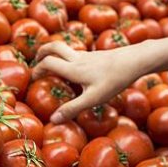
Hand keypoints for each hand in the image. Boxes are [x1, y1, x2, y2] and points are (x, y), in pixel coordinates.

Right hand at [32, 35, 167, 122]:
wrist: (135, 60)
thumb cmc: (114, 80)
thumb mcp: (93, 99)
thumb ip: (73, 109)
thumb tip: (53, 120)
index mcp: (73, 68)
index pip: (47, 63)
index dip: (37, 70)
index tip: (32, 79)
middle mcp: (78, 58)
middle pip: (54, 46)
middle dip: (42, 51)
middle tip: (37, 61)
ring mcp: (88, 55)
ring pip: (66, 48)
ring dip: (56, 54)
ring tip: (53, 66)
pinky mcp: (97, 55)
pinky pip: (78, 54)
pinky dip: (70, 58)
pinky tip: (77, 71)